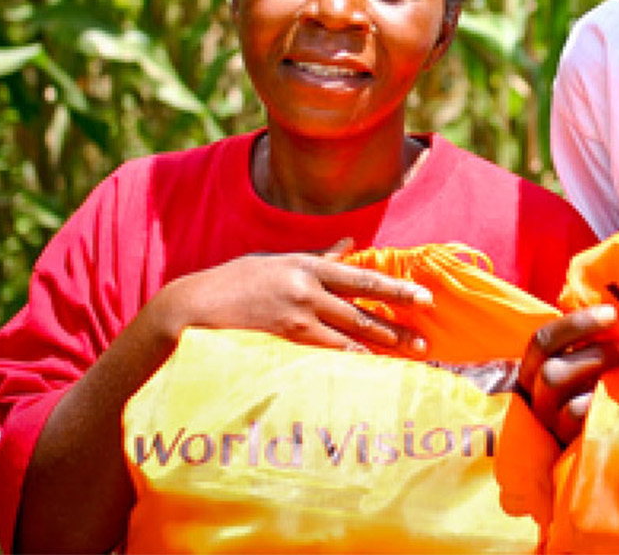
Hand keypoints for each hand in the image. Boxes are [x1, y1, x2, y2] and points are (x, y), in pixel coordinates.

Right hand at [152, 238, 433, 354]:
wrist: (191, 309)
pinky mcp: (282, 344)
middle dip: (397, 326)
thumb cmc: (234, 283)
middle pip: (362, 310)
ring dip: (381, 349)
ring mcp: (294, 319)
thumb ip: (317, 256)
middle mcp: (305, 290)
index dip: (395, 288)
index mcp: (305, 265)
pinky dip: (350, 365)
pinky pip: (325, 358)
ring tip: (408, 359)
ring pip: (348, 337)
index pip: (361, 277)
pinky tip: (369, 374)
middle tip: (426, 339)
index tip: (424, 297)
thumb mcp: (275, 261)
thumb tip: (350, 244)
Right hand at [516, 304, 618, 446]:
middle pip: (550, 367)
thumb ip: (591, 338)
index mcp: (535, 367)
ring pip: (556, 385)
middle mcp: (536, 392)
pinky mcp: (564, 437)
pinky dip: (595, 400)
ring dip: (593, 368)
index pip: (544, 340)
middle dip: (591, 351)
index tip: (611, 313)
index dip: (577, 323)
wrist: (600, 436)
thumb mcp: (585, 360)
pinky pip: (574, 416)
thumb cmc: (595, 385)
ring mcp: (548, 417)